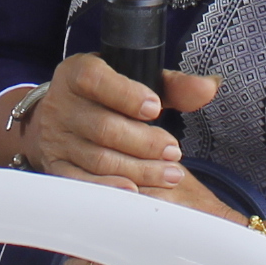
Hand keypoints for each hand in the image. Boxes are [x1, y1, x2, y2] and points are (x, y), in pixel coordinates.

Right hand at [15, 54, 217, 194]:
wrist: (63, 117)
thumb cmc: (108, 97)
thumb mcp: (135, 81)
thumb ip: (173, 86)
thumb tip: (209, 87)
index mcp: (77, 73)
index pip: (94, 79)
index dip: (125, 95)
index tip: (155, 108)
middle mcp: (61, 105)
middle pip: (103, 127)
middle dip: (144, 142)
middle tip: (173, 151)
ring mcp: (57, 139)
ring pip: (98, 159)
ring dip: (138, 169)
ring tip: (170, 174)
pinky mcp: (57, 167)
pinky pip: (82, 182)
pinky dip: (109, 188)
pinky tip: (135, 191)